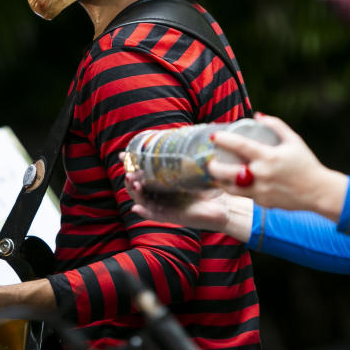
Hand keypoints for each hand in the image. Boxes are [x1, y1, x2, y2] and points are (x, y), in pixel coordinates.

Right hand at [121, 158, 252, 241]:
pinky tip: (136, 208)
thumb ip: (187, 154)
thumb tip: (184, 131)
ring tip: (133, 183)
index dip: (131, 164)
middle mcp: (162, 195)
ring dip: (135, 192)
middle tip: (128, 169)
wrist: (226, 206)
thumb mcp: (196, 167)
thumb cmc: (212, 187)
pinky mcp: (172, 218)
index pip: (143, 172)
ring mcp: (166, 206)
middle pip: (139, 186)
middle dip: (130, 177)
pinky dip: (144, 212)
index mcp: (164, 183)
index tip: (122, 155)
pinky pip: (154, 215)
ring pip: (143, 200)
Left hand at [208, 113, 348, 218]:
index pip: (240, 146)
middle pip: (227, 172)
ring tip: (216, 174)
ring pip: (231, 188)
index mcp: (268, 157)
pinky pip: (244, 195)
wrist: (318, 192)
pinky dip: (237, 189)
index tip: (213, 136)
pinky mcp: (262, 203)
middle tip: (210, 161)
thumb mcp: (294, 140)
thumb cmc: (306, 164)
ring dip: (221, 181)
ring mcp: (260, 191)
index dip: (224, 139)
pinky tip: (232, 184)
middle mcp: (261, 175)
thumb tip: (257, 115)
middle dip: (213, 167)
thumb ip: (276, 125)